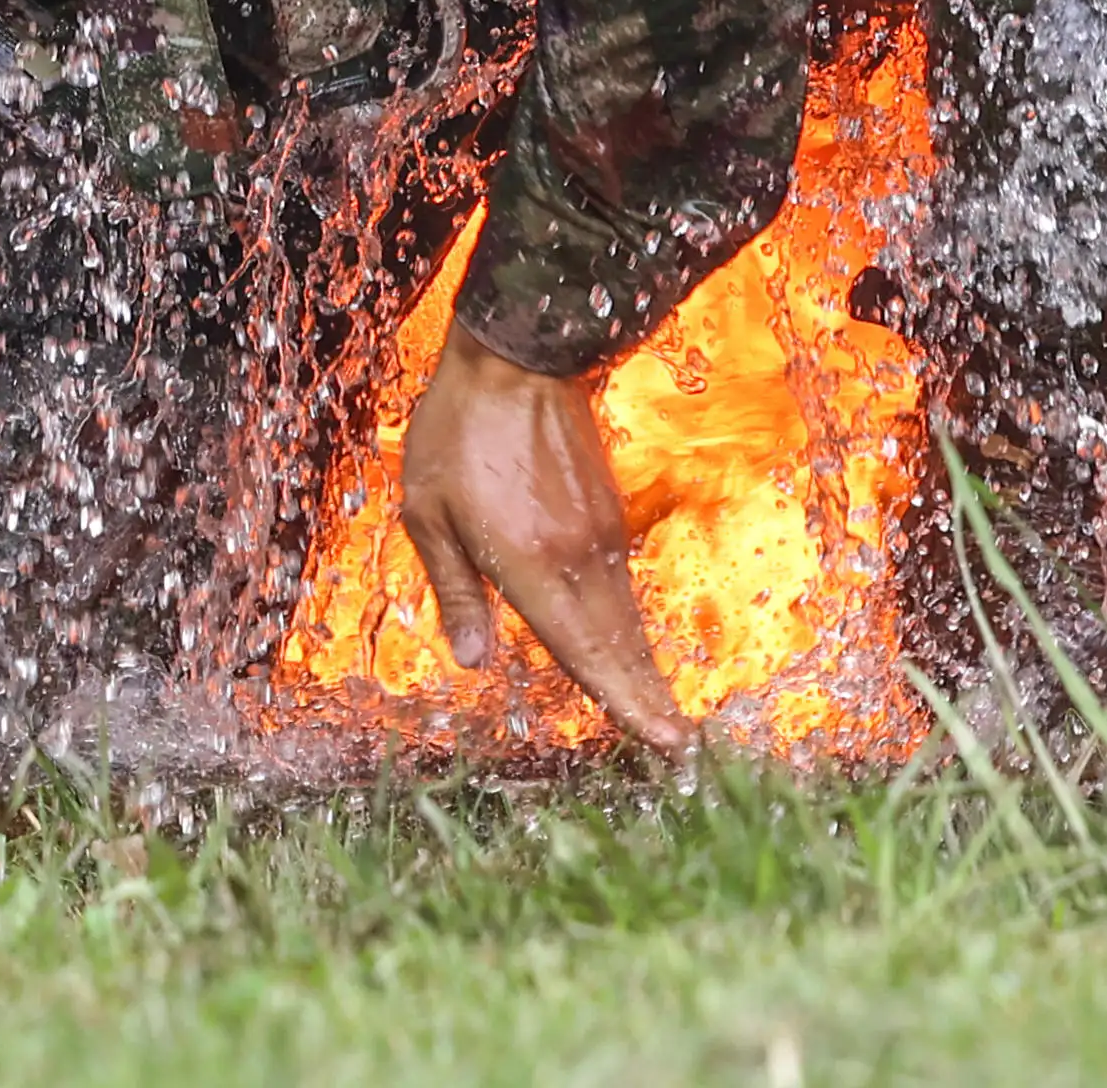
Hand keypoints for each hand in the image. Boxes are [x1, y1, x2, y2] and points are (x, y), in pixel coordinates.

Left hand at [398, 331, 695, 753]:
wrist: (515, 357)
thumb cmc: (457, 433)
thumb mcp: (428, 514)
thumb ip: (456, 591)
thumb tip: (472, 660)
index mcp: (529, 563)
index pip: (582, 651)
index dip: (621, 701)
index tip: (659, 740)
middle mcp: (577, 556)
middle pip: (619, 644)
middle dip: (648, 699)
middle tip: (677, 748)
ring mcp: (600, 533)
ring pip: (628, 617)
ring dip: (646, 668)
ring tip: (665, 715)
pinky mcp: (608, 511)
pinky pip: (623, 587)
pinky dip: (634, 628)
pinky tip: (634, 650)